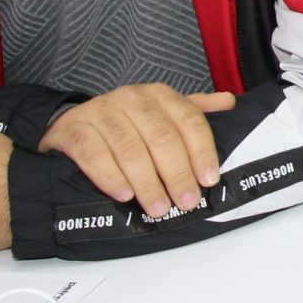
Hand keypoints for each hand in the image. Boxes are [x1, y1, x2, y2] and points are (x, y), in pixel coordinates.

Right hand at [39, 86, 234, 219]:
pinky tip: (123, 195)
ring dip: (147, 182)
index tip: (209, 180)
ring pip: (129, 148)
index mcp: (159, 95)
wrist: (71, 123)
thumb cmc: (127, 124)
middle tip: (186, 202)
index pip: (189, 121)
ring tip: (159, 207)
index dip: (202, 151)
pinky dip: (109, 176)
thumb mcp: (162, 114)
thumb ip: (195, 111)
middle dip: (177, 173)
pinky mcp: (74, 128)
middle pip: (161, 137)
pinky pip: (93, 153)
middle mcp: (132, 99)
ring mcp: (101, 111)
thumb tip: (230, 102)